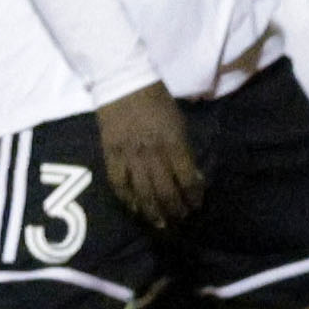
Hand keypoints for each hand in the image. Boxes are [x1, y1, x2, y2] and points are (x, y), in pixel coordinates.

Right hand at [97, 83, 202, 227]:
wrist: (124, 85)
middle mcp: (152, 154)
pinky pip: (119, 185)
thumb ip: (184, 151)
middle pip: (165, 191)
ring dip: (153, 212)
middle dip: (175, 210)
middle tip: (181, 219)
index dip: (194, 196)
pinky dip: (128, 200)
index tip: (197, 205)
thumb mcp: (180, 124)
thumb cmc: (158, 103)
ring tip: (161, 224)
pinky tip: (135, 209)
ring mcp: (129, 156)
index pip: (187, 179)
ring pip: (142, 193)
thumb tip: (193, 177)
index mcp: (174, 143)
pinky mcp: (110, 155)